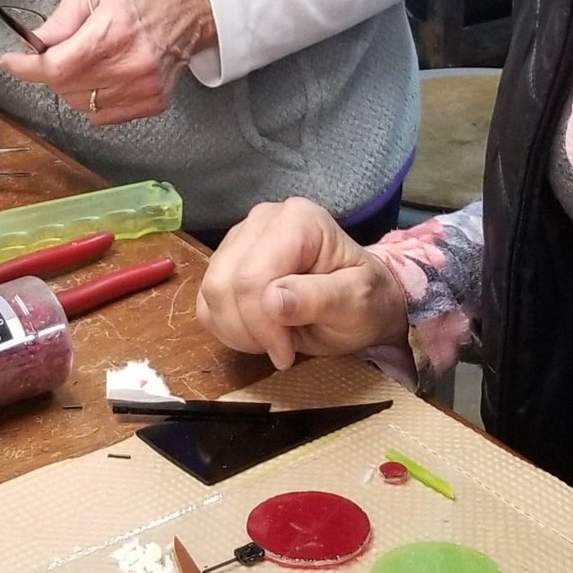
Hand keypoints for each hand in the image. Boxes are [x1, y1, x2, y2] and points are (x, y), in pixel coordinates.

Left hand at [0, 0, 214, 124]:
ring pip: (81, 105)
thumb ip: (61, 18)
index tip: (11, 63)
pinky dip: (93, 100)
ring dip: (72, 86)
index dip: (26, 68)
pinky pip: (102, 116)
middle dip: (51, 70)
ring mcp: (142, 88)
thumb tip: (34, 43)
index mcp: (113, 31)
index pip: (56, 65)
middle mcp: (130, 64)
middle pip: (65, 87)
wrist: (188, 9)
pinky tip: (104, 76)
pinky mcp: (151, 102)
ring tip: (88, 61)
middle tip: (60, 51)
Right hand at [197, 198, 408, 368]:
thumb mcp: (357, 303)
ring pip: (210, 293)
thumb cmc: (365, 300)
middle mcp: (262, 220)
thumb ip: (319, 299)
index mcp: (298, 221)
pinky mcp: (226, 262)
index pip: (253, 276)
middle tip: (283, 348)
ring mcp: (240, 239)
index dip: (262, 323)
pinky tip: (259, 332)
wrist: (360, 303)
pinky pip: (206, 303)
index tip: (287, 352)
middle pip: (224, 284)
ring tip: (275, 338)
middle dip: (250, 330)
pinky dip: (228, 328)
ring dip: (238, 331)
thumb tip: (273, 301)